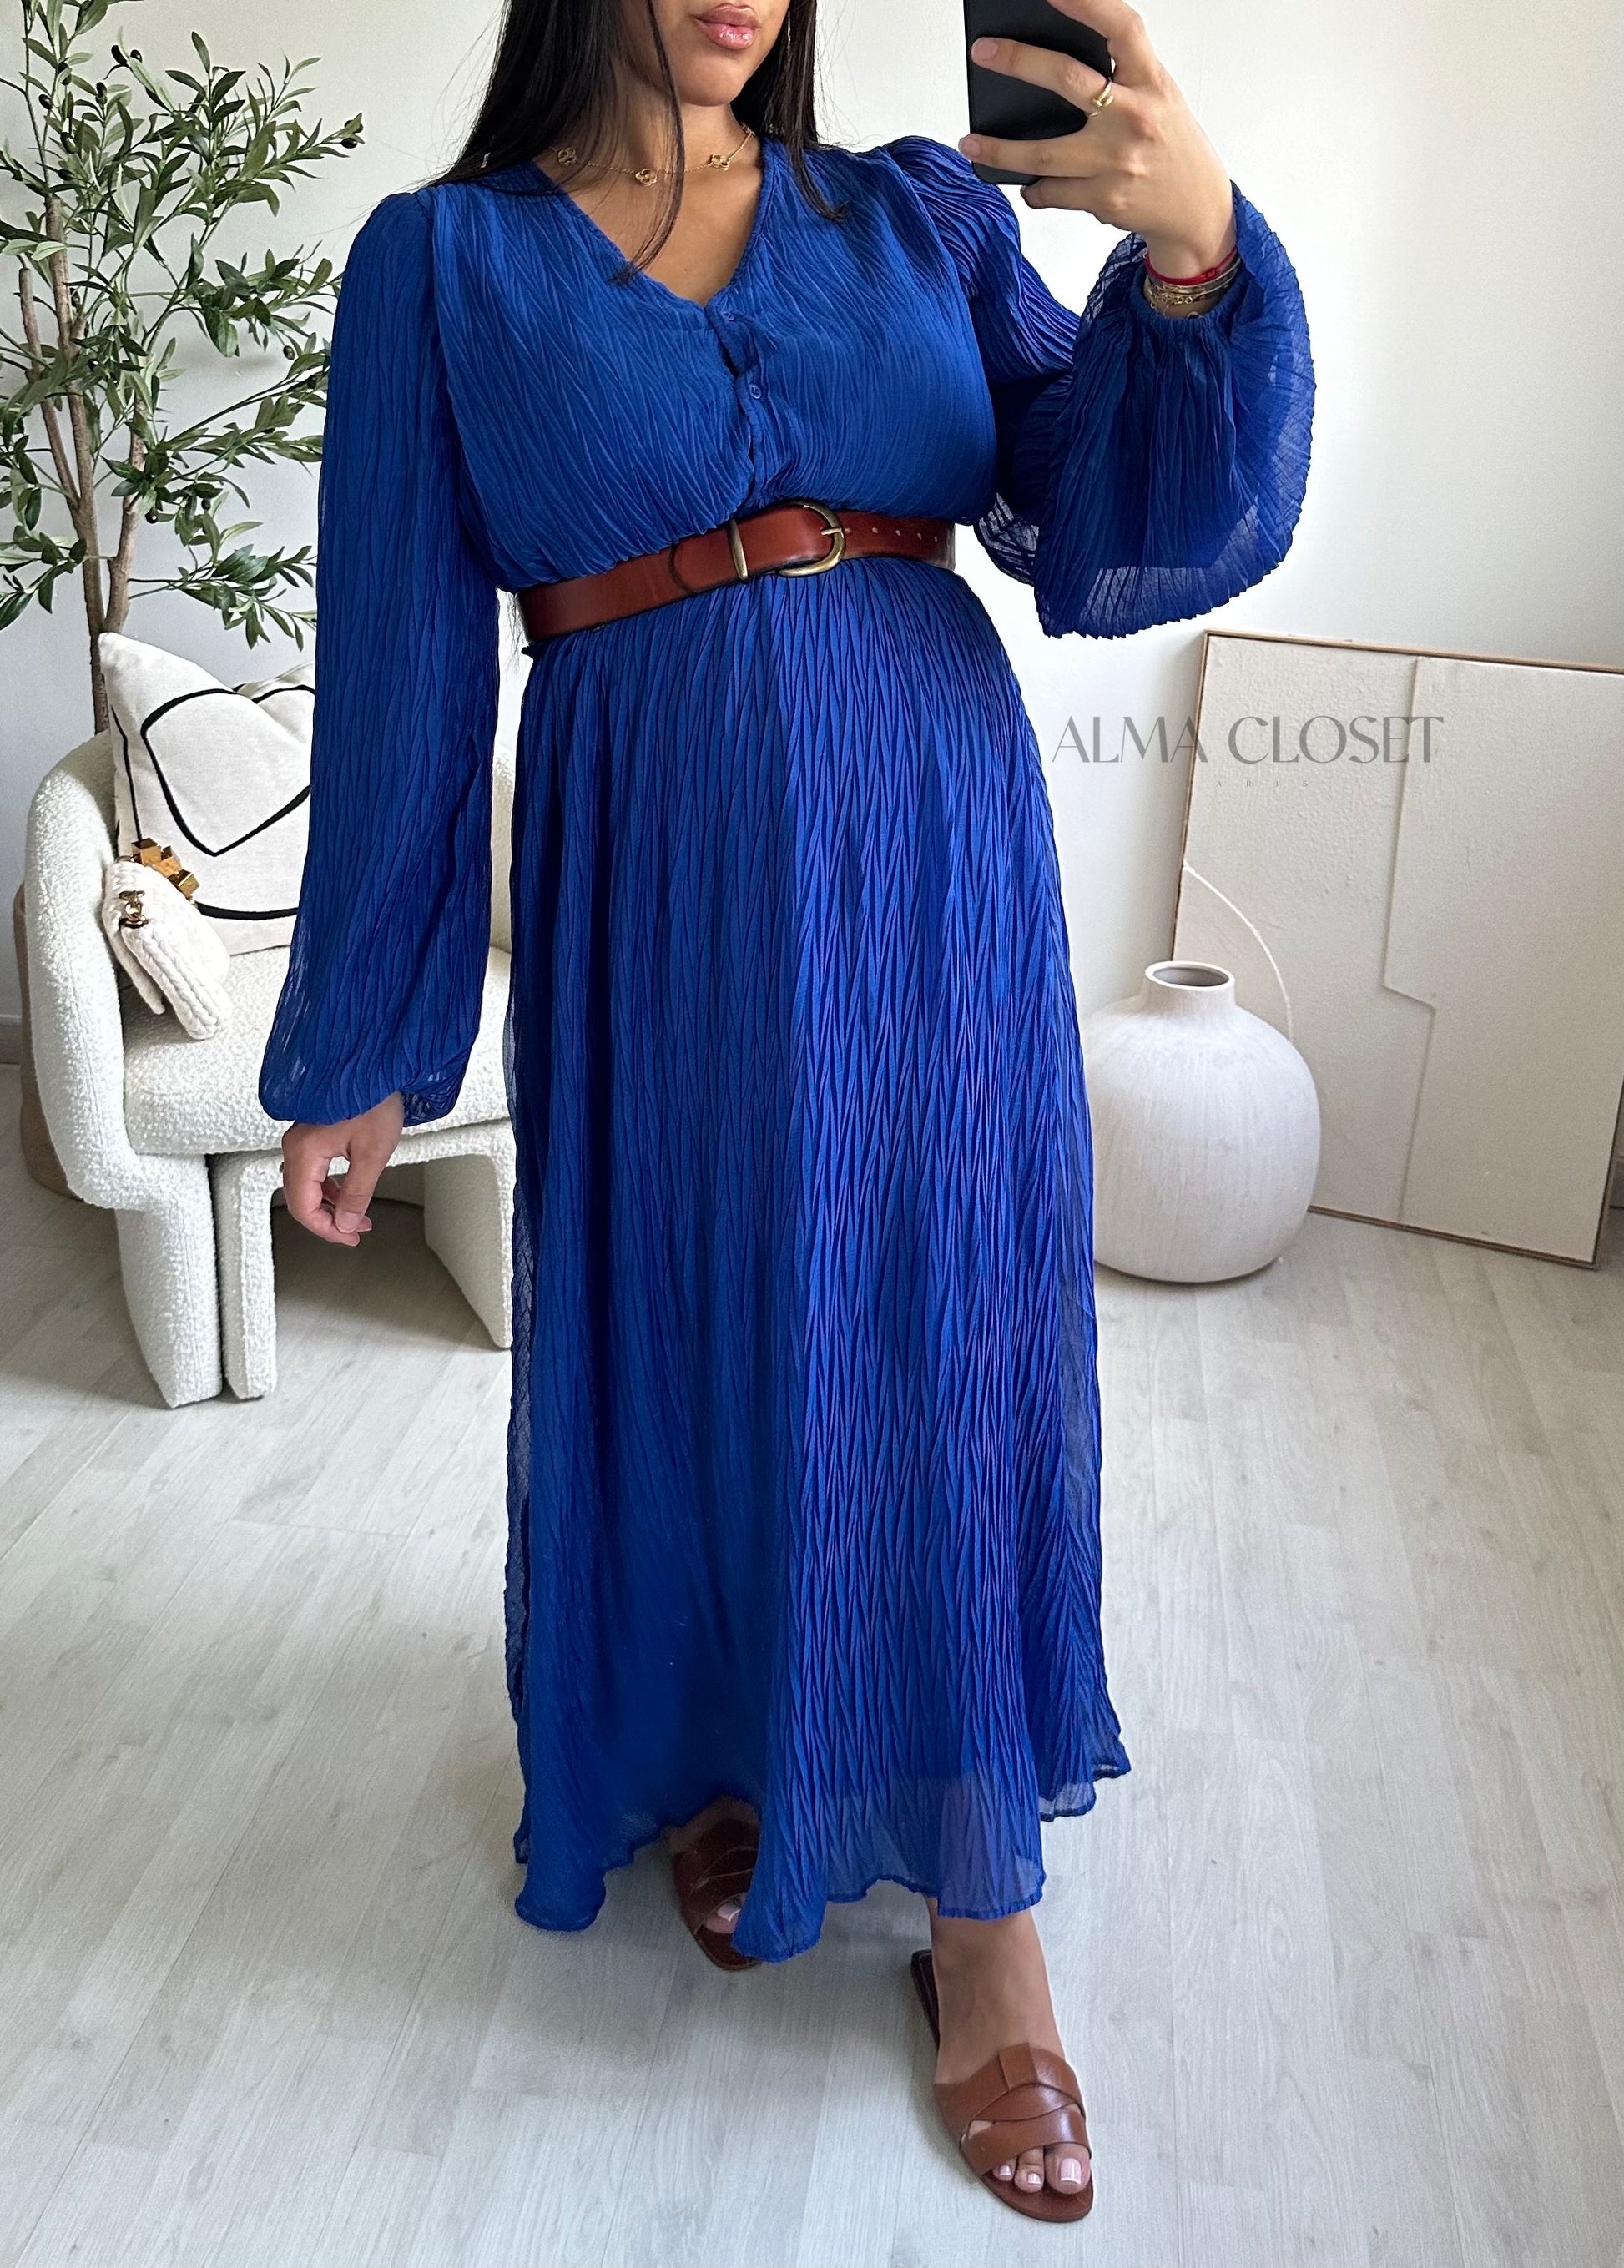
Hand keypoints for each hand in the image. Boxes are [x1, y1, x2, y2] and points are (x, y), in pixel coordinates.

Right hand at [280, 1091, 404, 1246]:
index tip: (348, 1237)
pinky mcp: (312, 1134)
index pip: (303, 1207)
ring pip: (305, 1186)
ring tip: (356, 1216)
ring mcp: (302, 1139)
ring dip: (329, 1205)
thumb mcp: (372, 1152)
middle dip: (328, 1220)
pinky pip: (312, 1171)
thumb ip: (356, 1192)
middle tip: (353, 1232)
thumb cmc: (372, 1098)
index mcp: (304, 1151)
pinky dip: (329, 1188)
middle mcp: (296, 1146)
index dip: (326, 1229)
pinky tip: (346, 1193)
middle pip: (300, 1199)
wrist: (373, 1064)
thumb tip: (345, 1222)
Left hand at [960, 0, 1235, 278]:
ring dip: (1000, 149)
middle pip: (1067, 79)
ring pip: (1043, 153)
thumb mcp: (1160, 98)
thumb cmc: (1171, 146)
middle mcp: (1135, 118)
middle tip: (984, 51)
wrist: (1197, 209)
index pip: (1122, 28)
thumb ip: (1121, 77)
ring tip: (972, 141)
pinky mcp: (1104, 199)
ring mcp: (1117, 162)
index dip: (1087, 2)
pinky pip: (1052, 191)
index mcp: (1152, 83)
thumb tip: (1053, 65)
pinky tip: (1029, 182)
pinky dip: (1035, 187)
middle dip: (1019, 61)